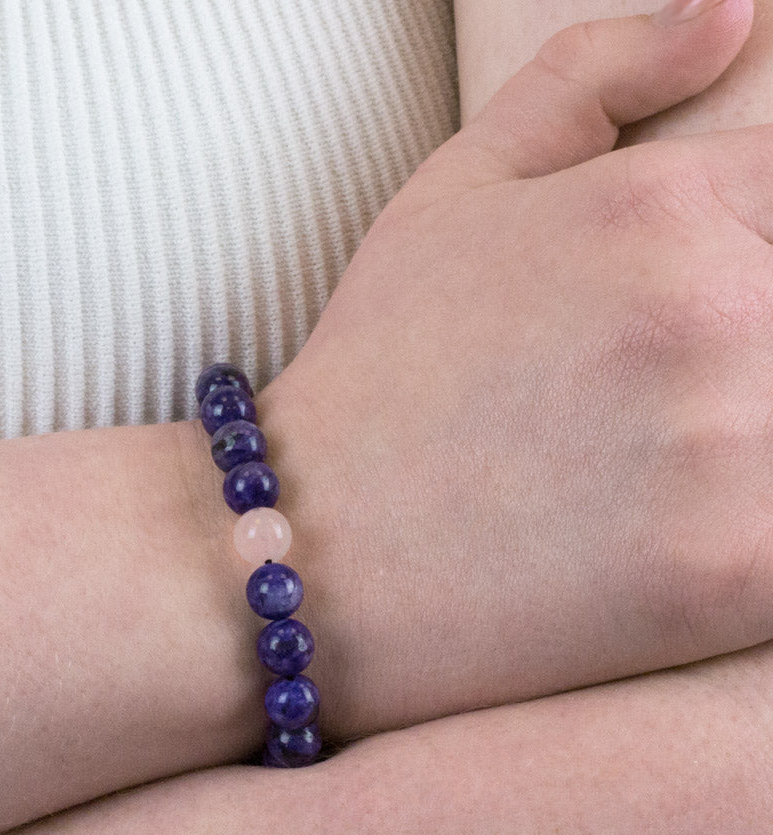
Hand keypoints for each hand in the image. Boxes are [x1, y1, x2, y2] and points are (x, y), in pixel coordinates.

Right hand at [257, 0, 772, 740]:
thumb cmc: (377, 374)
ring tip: (653, 470)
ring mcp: (731, 445)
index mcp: (658, 207)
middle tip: (657, 404)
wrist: (311, 549)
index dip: (752, 257)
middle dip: (746, 354)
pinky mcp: (733, 572)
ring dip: (749, 442)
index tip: (697, 324)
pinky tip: (678, 537)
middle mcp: (714, 309)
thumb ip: (593, 75)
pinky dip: (755, 536)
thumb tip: (733, 8)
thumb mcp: (449, 194)